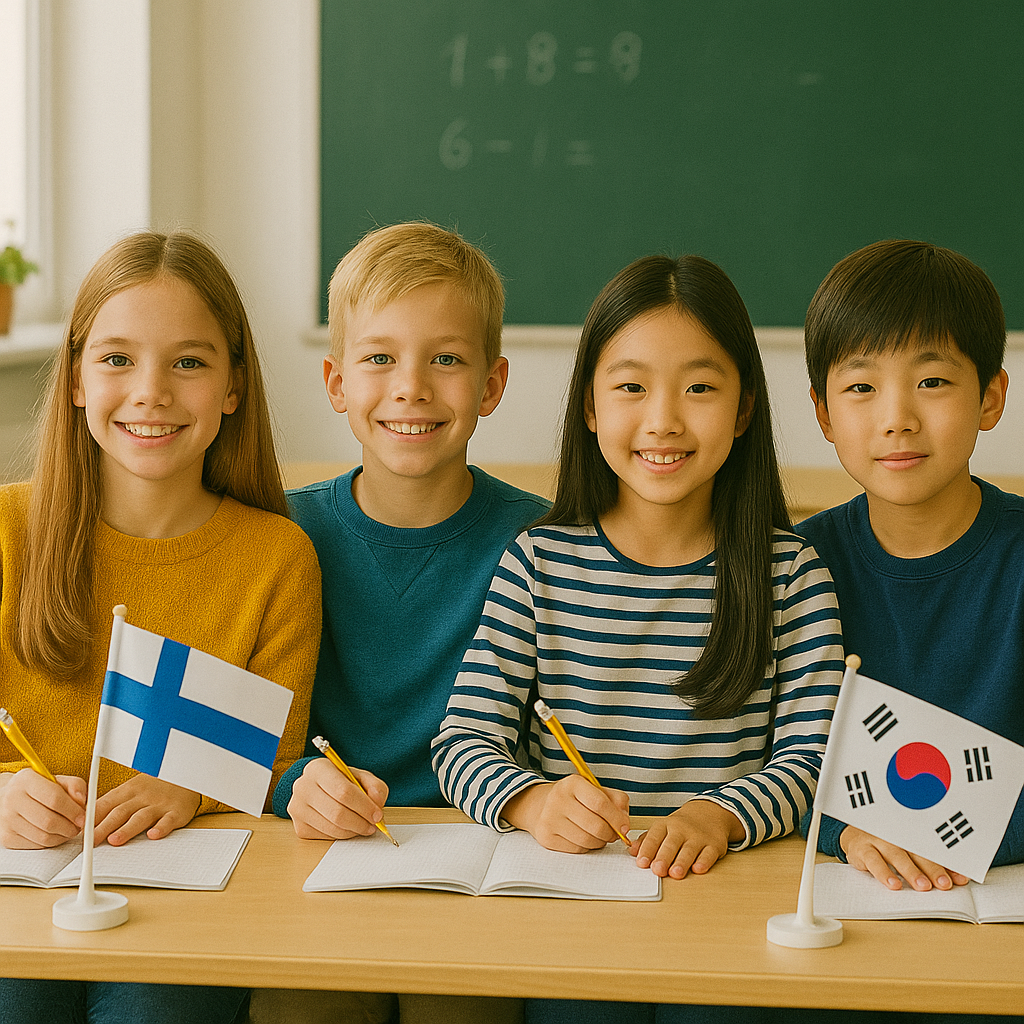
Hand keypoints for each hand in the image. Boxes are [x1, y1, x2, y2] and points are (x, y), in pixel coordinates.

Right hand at [0, 769, 86, 848]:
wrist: (8, 797)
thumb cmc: (38, 788)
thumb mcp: (56, 779)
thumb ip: (74, 785)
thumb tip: (81, 800)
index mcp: (26, 780)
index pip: (54, 798)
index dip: (73, 810)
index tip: (83, 816)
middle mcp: (12, 800)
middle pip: (49, 821)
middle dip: (70, 827)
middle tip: (79, 826)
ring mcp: (7, 820)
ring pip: (44, 837)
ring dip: (62, 836)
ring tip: (69, 829)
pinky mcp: (7, 838)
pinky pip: (36, 846)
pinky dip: (51, 842)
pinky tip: (55, 834)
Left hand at [93, 775, 200, 845]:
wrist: (186, 773)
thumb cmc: (154, 786)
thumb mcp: (131, 789)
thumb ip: (111, 805)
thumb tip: (84, 822)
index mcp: (127, 791)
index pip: (105, 804)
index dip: (91, 819)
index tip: (78, 832)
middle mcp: (142, 797)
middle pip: (120, 812)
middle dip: (103, 827)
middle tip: (90, 841)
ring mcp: (160, 804)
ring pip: (141, 817)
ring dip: (127, 829)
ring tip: (115, 840)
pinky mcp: (177, 812)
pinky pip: (169, 820)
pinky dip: (161, 827)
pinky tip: (153, 835)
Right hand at [287, 757, 388, 839]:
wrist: (319, 788)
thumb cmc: (341, 781)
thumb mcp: (360, 776)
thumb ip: (374, 786)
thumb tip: (377, 802)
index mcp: (318, 769)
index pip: (343, 790)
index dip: (364, 805)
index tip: (377, 814)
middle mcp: (303, 787)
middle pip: (337, 812)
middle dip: (360, 822)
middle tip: (373, 824)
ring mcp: (298, 809)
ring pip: (332, 828)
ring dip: (354, 831)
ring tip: (364, 826)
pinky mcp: (299, 827)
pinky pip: (326, 837)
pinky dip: (343, 835)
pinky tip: (349, 827)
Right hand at [501, 776, 630, 852]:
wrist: (540, 805)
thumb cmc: (574, 798)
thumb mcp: (594, 790)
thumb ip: (616, 799)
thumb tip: (624, 820)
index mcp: (572, 783)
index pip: (600, 803)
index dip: (617, 818)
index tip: (625, 827)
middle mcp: (558, 799)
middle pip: (595, 825)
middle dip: (610, 834)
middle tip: (614, 834)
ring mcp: (549, 819)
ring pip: (587, 840)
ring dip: (600, 841)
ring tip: (599, 835)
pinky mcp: (546, 837)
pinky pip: (577, 849)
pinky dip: (586, 847)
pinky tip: (584, 837)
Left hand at [633, 799, 743, 878]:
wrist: (709, 813)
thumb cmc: (680, 826)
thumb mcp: (662, 828)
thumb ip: (647, 840)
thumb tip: (631, 852)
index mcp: (665, 825)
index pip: (654, 836)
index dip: (647, 850)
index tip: (641, 862)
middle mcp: (681, 830)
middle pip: (671, 844)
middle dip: (664, 857)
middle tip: (657, 870)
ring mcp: (698, 837)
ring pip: (689, 850)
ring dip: (682, 862)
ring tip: (675, 873)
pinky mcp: (714, 845)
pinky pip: (709, 853)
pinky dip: (704, 861)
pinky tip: (698, 869)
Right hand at [840, 825, 969, 890]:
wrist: (853, 834)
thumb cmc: (886, 844)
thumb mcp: (907, 849)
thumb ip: (928, 863)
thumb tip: (956, 879)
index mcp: (911, 834)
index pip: (932, 850)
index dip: (947, 864)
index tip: (960, 879)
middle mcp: (896, 835)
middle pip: (917, 851)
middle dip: (932, 868)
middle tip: (944, 884)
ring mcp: (878, 840)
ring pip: (896, 855)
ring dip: (911, 871)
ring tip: (923, 886)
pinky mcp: (862, 849)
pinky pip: (873, 861)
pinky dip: (884, 873)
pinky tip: (894, 885)